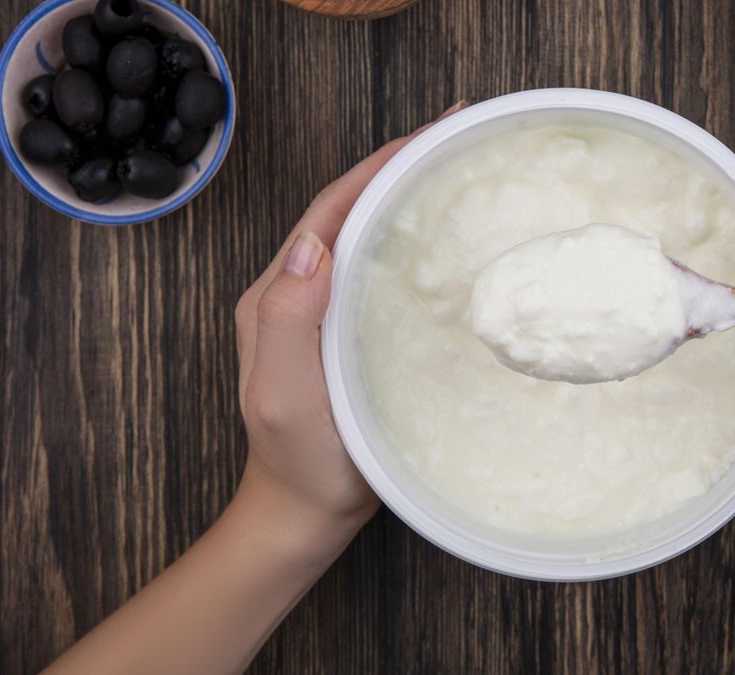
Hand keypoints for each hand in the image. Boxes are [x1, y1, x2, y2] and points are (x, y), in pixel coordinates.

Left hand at [234, 102, 466, 547]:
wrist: (306, 512)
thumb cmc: (299, 459)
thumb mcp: (283, 391)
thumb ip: (286, 317)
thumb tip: (312, 244)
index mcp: (276, 294)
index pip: (328, 211)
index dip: (377, 166)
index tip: (430, 134)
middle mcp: (297, 293)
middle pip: (348, 210)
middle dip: (398, 166)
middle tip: (458, 136)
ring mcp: (324, 312)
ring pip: (366, 236)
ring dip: (406, 198)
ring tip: (457, 170)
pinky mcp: (350, 333)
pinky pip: (380, 272)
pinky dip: (411, 243)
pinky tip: (447, 240)